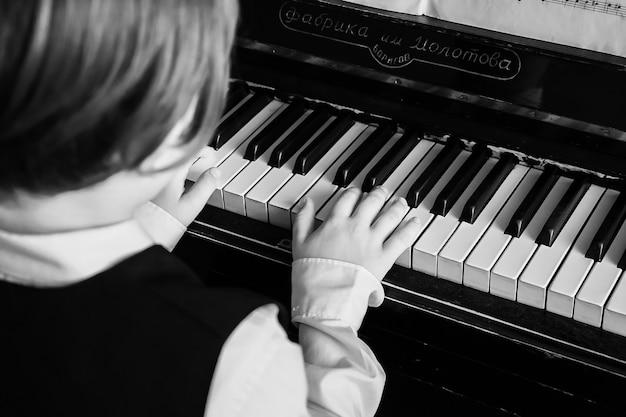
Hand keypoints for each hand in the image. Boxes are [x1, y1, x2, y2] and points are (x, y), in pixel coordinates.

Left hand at [151, 147, 220, 226]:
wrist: (146, 228)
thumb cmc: (165, 218)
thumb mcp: (191, 204)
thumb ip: (206, 186)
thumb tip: (215, 172)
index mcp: (171, 171)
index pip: (188, 150)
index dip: (203, 150)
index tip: (211, 155)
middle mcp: (160, 169)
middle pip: (179, 152)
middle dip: (195, 152)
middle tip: (206, 158)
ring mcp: (153, 173)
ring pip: (172, 158)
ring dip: (185, 158)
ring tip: (196, 165)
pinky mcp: (150, 179)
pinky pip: (165, 165)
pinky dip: (176, 165)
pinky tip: (181, 173)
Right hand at [292, 186, 421, 279]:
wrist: (326, 293)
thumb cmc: (312, 273)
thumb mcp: (299, 243)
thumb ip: (302, 219)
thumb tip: (305, 202)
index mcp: (336, 222)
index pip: (348, 199)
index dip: (354, 193)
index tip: (358, 193)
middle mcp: (356, 227)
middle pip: (372, 202)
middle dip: (379, 194)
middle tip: (383, 191)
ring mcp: (372, 240)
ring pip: (390, 215)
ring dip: (397, 206)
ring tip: (401, 202)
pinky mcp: (384, 256)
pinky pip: (402, 238)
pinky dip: (411, 228)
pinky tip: (415, 221)